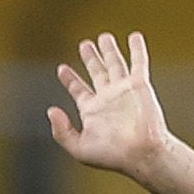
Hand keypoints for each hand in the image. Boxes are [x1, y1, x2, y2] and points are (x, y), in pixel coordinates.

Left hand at [48, 30, 172, 176]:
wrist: (141, 153)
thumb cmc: (113, 156)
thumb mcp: (79, 148)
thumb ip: (61, 132)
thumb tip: (51, 111)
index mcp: (93, 111)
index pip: (79, 90)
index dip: (69, 79)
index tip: (62, 69)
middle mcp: (108, 98)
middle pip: (97, 72)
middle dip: (90, 58)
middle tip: (85, 45)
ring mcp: (124, 91)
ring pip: (115, 64)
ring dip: (110, 50)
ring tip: (104, 37)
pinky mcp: (139, 86)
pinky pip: (138, 63)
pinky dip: (137, 49)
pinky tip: (135, 37)